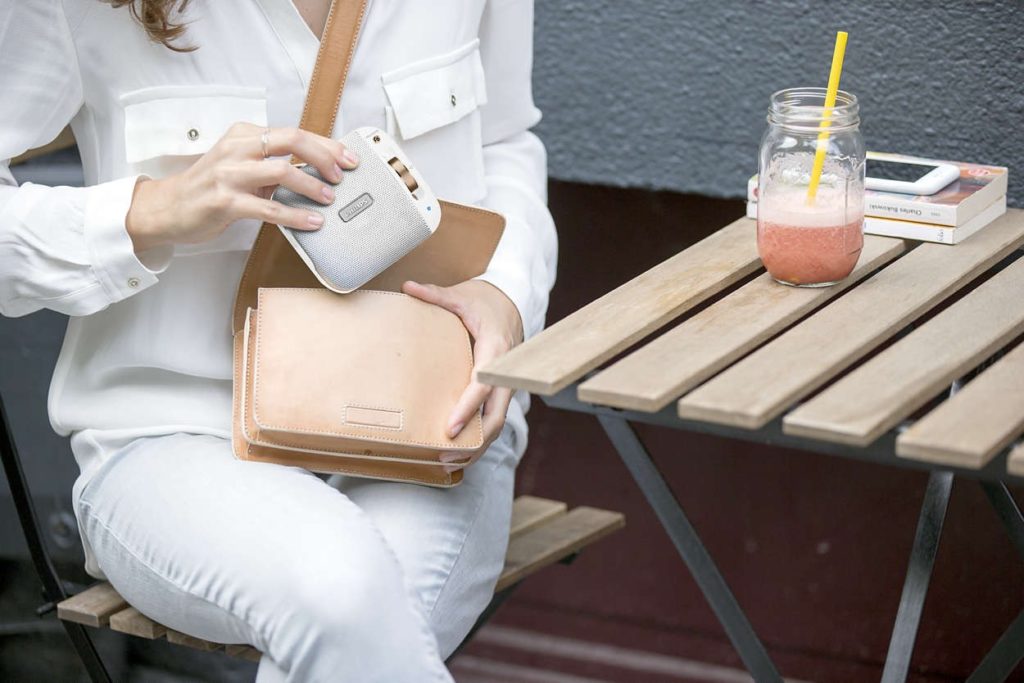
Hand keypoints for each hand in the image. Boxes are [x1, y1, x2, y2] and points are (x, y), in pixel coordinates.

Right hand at [125, 123, 358, 251]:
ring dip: (312, 186)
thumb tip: (316, 172)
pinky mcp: (225, 202)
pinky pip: (268, 208)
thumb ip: (271, 164)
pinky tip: (312, 222)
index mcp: (244, 135)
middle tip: (342, 175)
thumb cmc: (209, 188)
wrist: (167, 208)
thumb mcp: (240, 165)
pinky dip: (295, 216)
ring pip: (282, 171)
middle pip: (292, 141)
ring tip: (330, 199)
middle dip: (324, 157)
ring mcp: (229, 174)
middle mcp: (237, 148)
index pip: (293, 132)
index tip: (348, 157)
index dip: (326, 145)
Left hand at [402, 279, 523, 471]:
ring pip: (498, 422)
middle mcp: (505, 372)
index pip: (483, 386)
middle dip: (476, 442)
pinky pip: (493, 416)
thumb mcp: (462, 295)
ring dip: (478, 445)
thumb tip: (408, 287)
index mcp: (495, 350)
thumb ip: (436, 295)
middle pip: (497, 416)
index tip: (449, 428)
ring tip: (449, 462)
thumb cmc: (486, 301)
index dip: (467, 410)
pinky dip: (480, 435)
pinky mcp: (501, 389)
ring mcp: (506, 383)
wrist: (514, 300)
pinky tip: (461, 449)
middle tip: (447, 457)